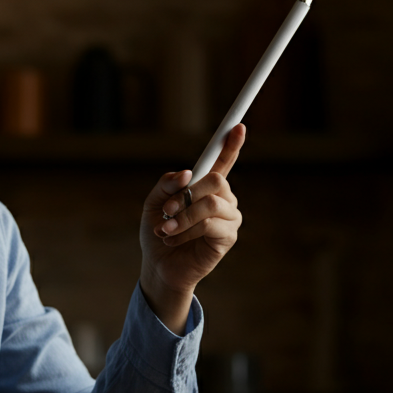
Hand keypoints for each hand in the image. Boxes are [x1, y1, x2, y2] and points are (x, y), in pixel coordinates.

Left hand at [138, 125, 245, 332]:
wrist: (159, 266)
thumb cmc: (158, 232)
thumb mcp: (153, 203)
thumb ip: (166, 185)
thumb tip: (187, 174)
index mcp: (206, 187)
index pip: (223, 161)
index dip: (232, 143)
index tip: (239, 126)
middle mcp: (223, 199)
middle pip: (217, 180)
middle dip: (188, 193)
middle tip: (166, 211)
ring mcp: (228, 218)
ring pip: (212, 203)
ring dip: (183, 216)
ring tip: (165, 230)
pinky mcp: (227, 238)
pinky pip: (209, 225)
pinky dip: (186, 231)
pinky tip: (174, 240)